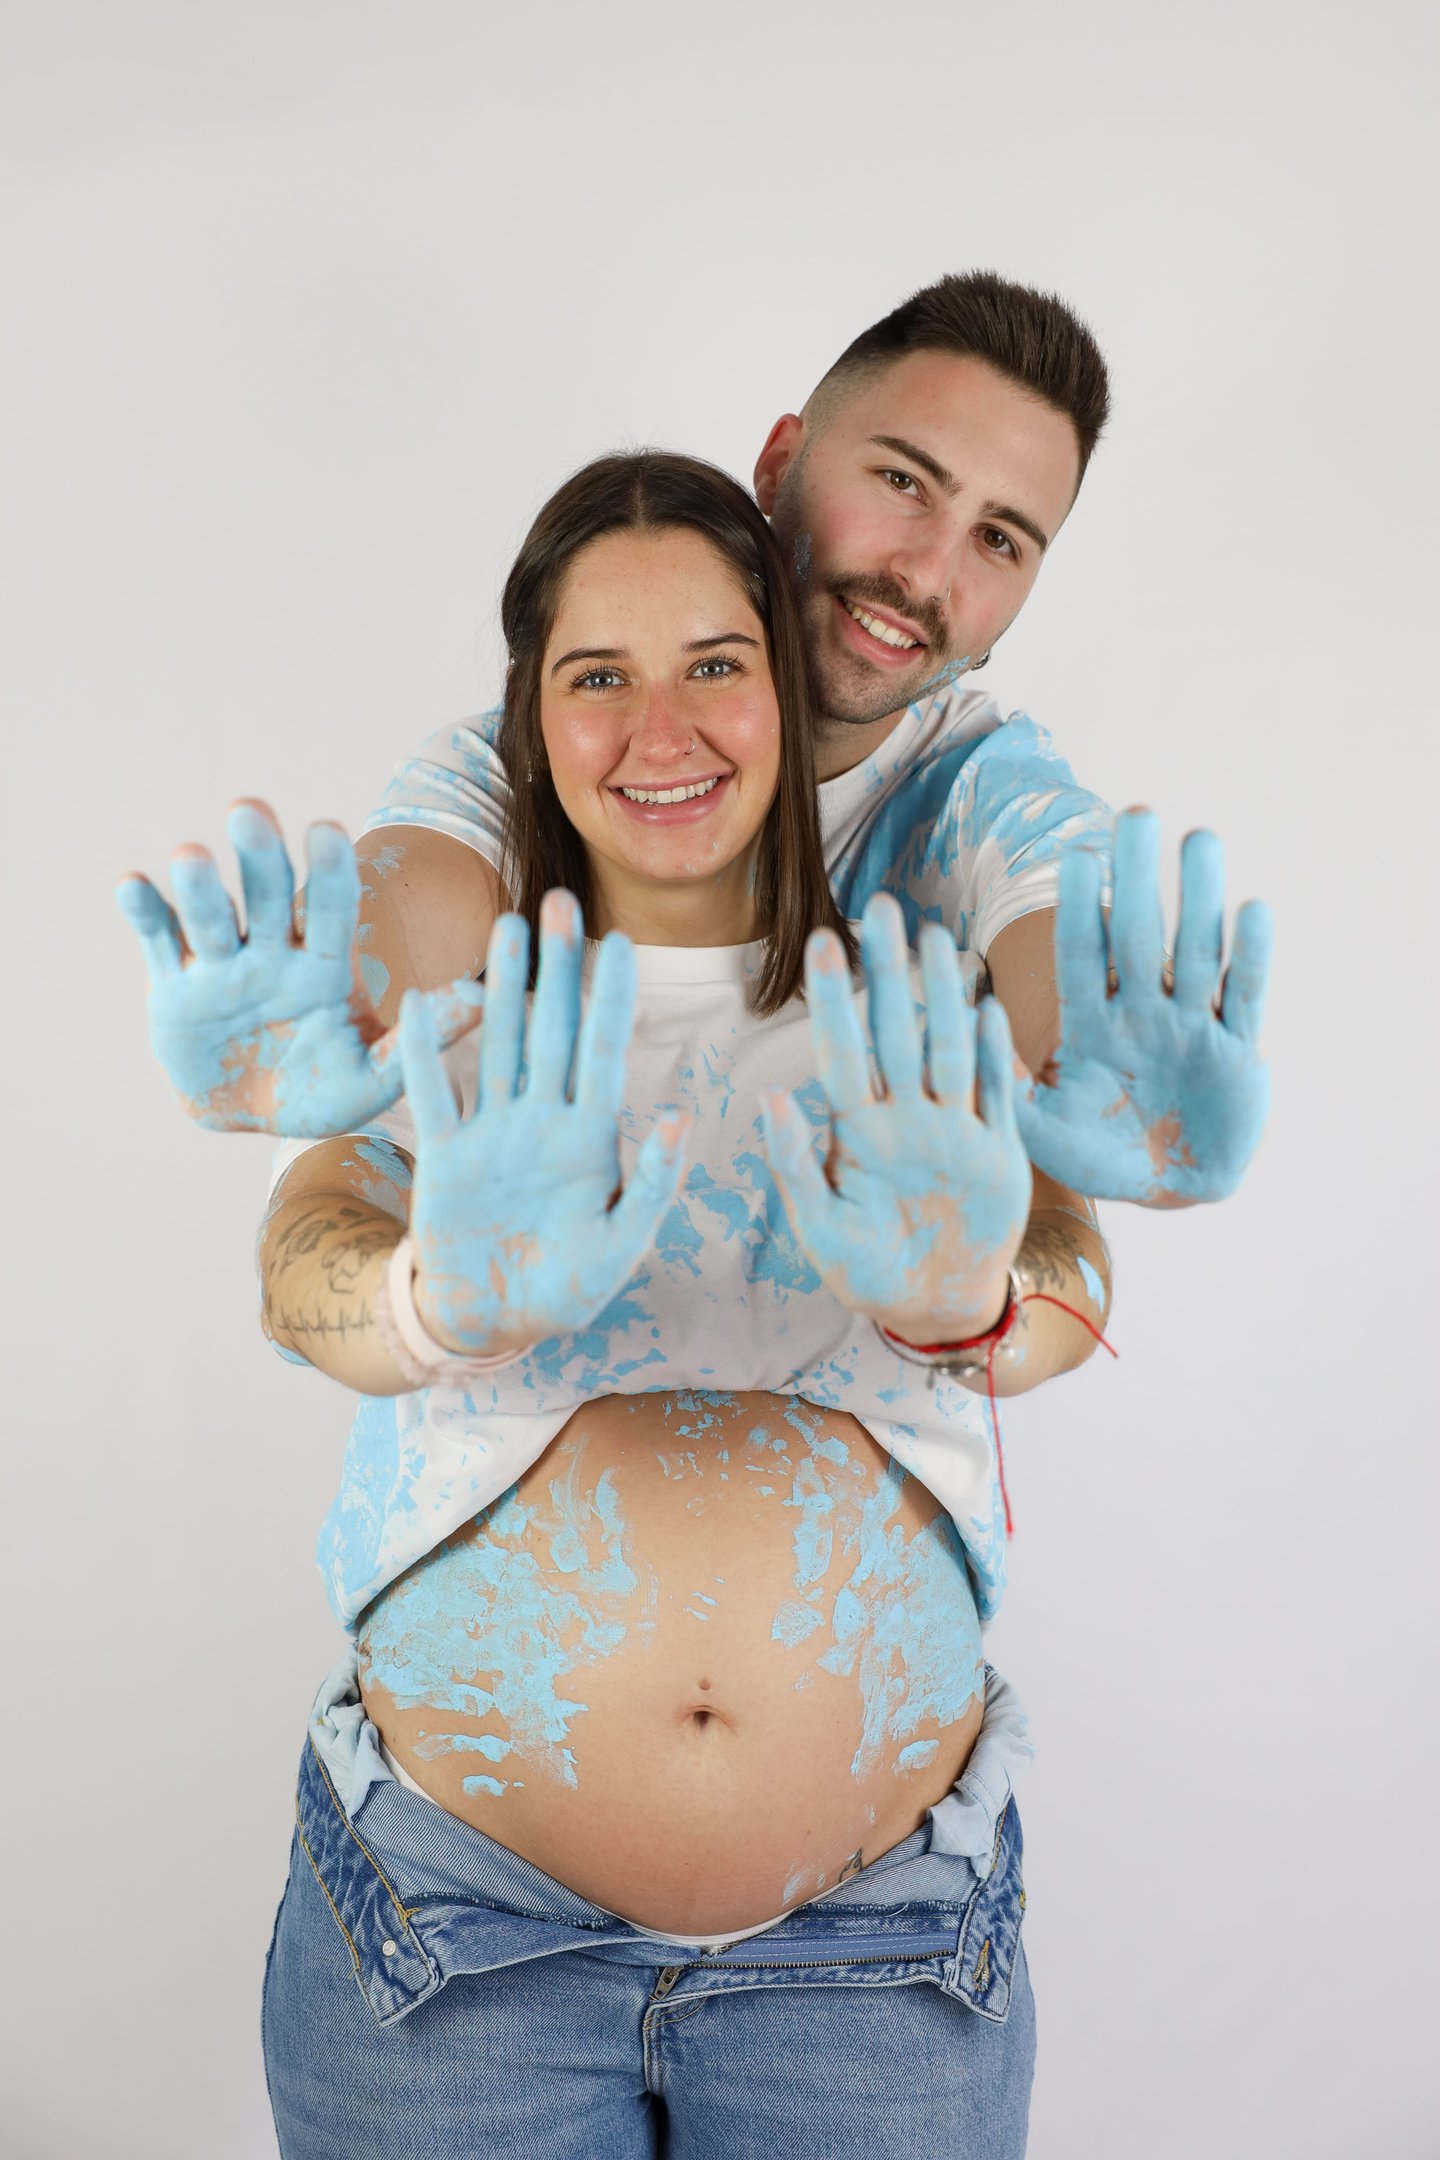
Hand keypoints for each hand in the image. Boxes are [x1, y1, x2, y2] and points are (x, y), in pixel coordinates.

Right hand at [116, 801, 482, 1134]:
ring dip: (200, 885)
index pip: (329, 907)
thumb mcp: (374, 1077)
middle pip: (266, 894)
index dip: (326, 871)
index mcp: (322, 964)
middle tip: (248, 810)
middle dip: (258, 855)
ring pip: (212, 915)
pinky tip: (131, 885)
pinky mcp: (174, 986)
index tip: (326, 830)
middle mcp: (271, 952)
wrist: (254, 1118)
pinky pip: (159, 943)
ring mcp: (221, 966)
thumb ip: (420, 1042)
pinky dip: (144, 911)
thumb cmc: (321, 1092)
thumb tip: (485, 1000)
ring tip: (191, 856)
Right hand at [401, 889, 689, 1355]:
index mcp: (591, 1139)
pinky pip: (435, 1093)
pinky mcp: (447, 1153)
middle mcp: (542, 1121)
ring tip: (507, 925)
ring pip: (499, 1043)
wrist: (492, 1320)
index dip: (611, 999)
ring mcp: (493, 1131)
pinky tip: (423, 1000)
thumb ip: (652, 1183)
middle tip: (559, 900)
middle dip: (556, 967)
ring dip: (501, 987)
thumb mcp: (623, 1244)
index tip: (620, 942)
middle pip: (552, 1029)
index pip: (604, 1053)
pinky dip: (426, 1051)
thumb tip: (681, 1117)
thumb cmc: (567, 1287)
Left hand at [761, 894, 1031, 1342]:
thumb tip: (773, 1100)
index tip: (826, 944)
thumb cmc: (864, 1269)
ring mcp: (955, 1133)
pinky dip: (994, 1054)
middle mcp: (907, 1120)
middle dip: (890, 971)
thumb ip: (797, 1165)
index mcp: (859, 1134)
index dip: (837, 999)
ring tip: (933, 938)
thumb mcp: (819, 1227)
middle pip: (898, 1032)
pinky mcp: (999, 1154)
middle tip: (881, 906)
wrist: (932, 1305)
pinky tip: (987, 1006)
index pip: (844, 1052)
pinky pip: (998, 1096)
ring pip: (948, 1049)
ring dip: (942, 995)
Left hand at [1014, 809, 1273, 1204]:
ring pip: (1197, 951)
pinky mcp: (1238, 1051)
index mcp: (1093, 1025)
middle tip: (1136, 815)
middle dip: (1138, 878)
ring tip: (1200, 837)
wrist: (1168, 1190)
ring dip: (1199, 896)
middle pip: (1139, 935)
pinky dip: (1250, 956)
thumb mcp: (1043, 1131)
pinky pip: (1245, 997)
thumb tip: (959, 1033)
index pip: (1082, 956)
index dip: (1078, 909)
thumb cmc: (1098, 1156)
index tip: (1074, 857)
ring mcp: (1192, 1026)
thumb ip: (1005, 1090)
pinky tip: (1253, 909)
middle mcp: (1142, 1013)